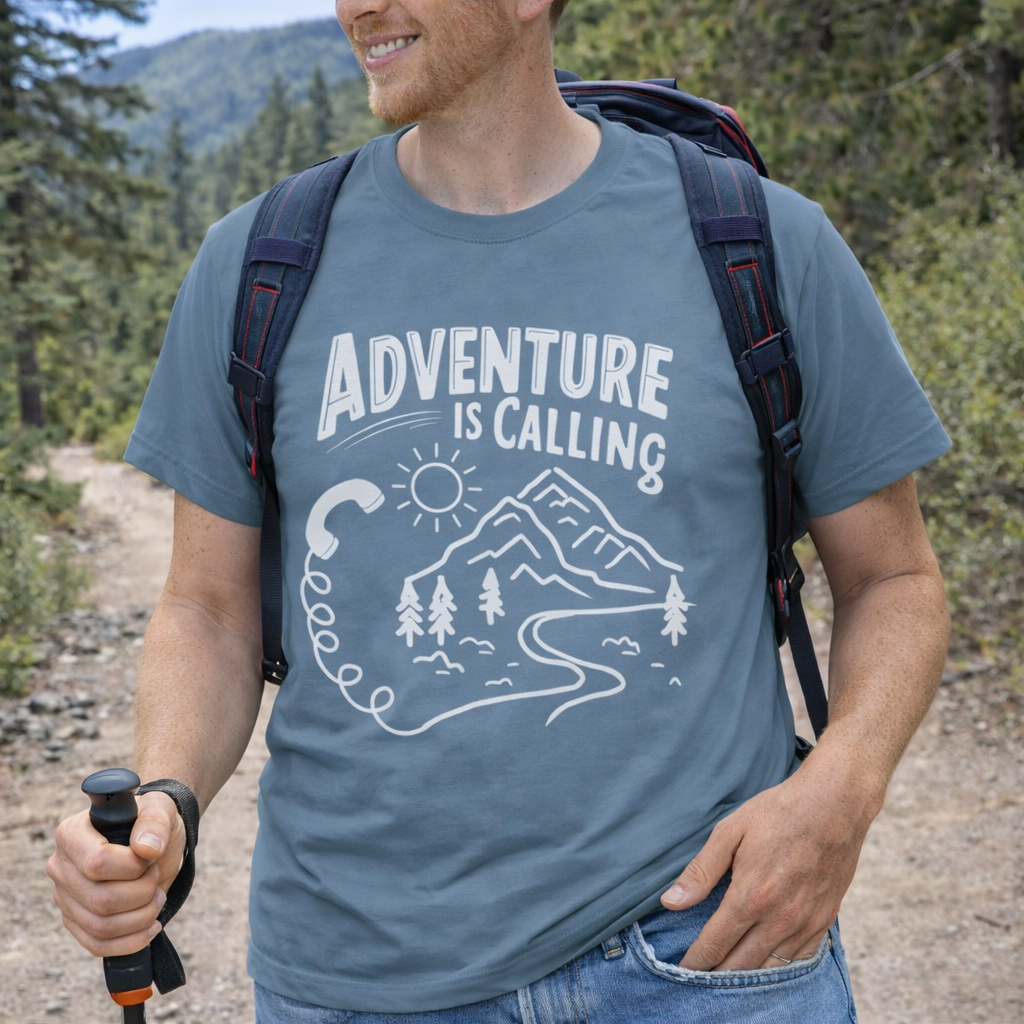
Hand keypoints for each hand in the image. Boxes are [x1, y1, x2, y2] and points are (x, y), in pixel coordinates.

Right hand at [47, 791, 185, 957]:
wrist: (152, 845)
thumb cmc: (151, 825)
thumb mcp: (161, 810)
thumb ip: (155, 823)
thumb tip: (147, 848)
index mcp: (71, 834)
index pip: (97, 863)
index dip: (133, 867)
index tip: (150, 856)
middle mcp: (60, 868)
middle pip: (101, 900)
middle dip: (143, 893)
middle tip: (156, 876)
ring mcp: (65, 898)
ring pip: (101, 926)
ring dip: (141, 917)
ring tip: (157, 897)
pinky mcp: (75, 921)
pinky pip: (97, 945)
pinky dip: (131, 941)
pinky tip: (151, 925)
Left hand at [660, 757, 880, 970]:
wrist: (834, 805)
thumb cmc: (778, 813)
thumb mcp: (730, 831)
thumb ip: (700, 871)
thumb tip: (671, 902)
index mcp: (750, 895)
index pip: (715, 944)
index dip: (695, 962)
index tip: (681, 971)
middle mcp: (779, 918)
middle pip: (741, 965)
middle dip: (716, 975)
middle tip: (698, 980)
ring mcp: (805, 923)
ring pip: (770, 968)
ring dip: (746, 976)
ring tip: (725, 976)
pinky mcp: (824, 921)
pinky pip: (799, 960)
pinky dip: (779, 968)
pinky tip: (765, 964)